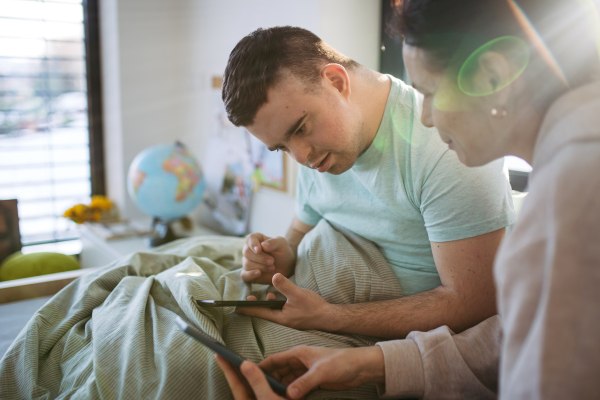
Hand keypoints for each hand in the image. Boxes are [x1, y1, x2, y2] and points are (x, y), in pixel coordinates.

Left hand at [215, 355, 285, 399]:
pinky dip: (258, 381)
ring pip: (248, 389)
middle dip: (233, 370)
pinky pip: (259, 390)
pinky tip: (259, 375)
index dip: (227, 368)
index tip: (218, 354)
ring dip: (246, 376)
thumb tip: (245, 365)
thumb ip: (257, 382)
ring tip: (238, 363)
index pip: (235, 384)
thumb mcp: (269, 398)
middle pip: (239, 386)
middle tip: (225, 355)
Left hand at [237, 273, 337, 330]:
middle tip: (244, 300)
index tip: (236, 307)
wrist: (328, 317)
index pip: (259, 313)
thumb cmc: (314, 307)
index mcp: (280, 317)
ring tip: (258, 297)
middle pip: (263, 313)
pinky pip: (278, 310)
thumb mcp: (298, 294)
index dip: (248, 309)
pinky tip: (274, 296)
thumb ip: (285, 285)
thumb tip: (274, 276)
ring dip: (264, 304)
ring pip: (271, 311)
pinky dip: (274, 303)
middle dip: (253, 306)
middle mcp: (282, 320)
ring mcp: (287, 319)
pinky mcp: (292, 316)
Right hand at [242, 233, 295, 283]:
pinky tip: (259, 273)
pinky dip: (250, 274)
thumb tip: (263, 245)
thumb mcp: (282, 244)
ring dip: (261, 266)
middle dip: (260, 258)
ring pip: (247, 264)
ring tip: (272, 267)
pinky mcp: (249, 273)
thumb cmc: (282, 252)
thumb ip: (273, 242)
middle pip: (247, 252)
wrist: (286, 266)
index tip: (259, 249)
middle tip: (272, 261)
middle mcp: (249, 250)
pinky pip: (244, 275)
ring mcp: (248, 262)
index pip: (250, 238)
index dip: (253, 244)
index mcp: (256, 239)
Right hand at [260, 345, 385, 398]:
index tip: (248, 375)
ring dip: (280, 389)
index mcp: (298, 353)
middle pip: (279, 371)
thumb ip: (304, 383)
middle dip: (269, 381)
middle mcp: (300, 361)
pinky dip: (290, 393)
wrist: (360, 367)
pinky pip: (296, 387)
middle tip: (259, 393)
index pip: (275, 360)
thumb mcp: (321, 372)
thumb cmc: (342, 362)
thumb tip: (288, 395)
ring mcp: (306, 371)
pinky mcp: (312, 380)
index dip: (262, 367)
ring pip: (287, 380)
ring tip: (271, 398)